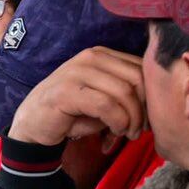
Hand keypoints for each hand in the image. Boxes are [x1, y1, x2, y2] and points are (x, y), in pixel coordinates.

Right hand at [8, 47, 146, 147]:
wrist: (32, 125)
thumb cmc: (71, 114)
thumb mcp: (103, 98)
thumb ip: (125, 94)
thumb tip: (156, 104)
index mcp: (102, 54)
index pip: (141, 68)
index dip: (151, 96)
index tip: (147, 119)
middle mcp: (90, 57)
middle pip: (136, 79)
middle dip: (144, 108)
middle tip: (139, 130)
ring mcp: (77, 71)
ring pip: (124, 92)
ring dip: (131, 119)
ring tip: (127, 133)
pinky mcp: (67, 91)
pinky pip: (106, 105)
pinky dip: (117, 121)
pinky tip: (115, 132)